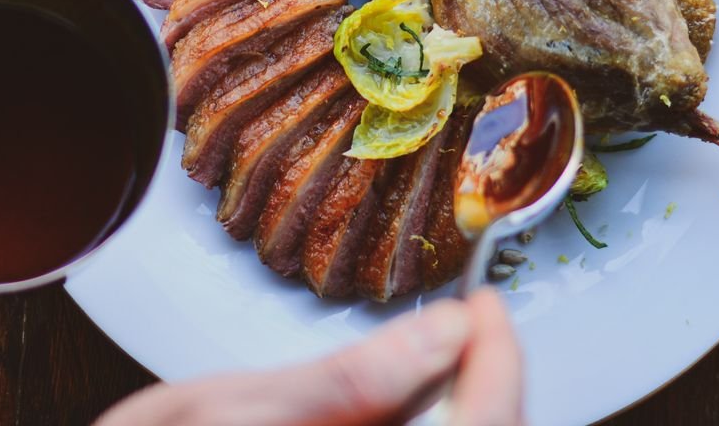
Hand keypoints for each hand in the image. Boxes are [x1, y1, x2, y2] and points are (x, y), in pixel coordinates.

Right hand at [95, 288, 522, 425]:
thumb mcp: (217, 416)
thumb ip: (342, 382)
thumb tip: (443, 333)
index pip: (485, 421)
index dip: (501, 360)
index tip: (486, 304)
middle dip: (486, 381)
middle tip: (468, 321)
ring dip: (461, 405)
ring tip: (440, 355)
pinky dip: (427, 422)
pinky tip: (401, 403)